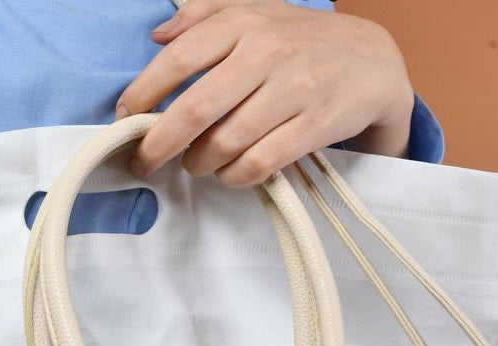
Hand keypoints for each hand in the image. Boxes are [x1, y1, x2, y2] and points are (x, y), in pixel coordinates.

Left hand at [116, 0, 414, 186]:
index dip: (143, 94)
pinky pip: (259, 163)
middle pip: (195, 109)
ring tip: (197, 164)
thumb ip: (203, 17)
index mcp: (244, 23)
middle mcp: (266, 52)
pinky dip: (236, 176)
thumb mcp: (256, 13)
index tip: (124, 119)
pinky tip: (230, 174)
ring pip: (225, 142)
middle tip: (144, 161)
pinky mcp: (313, 125)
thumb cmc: (302, 42)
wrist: (372, 62)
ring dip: (200, 163)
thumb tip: (158, 34)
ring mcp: (292, 90)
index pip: (179, 59)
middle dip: (159, 144)